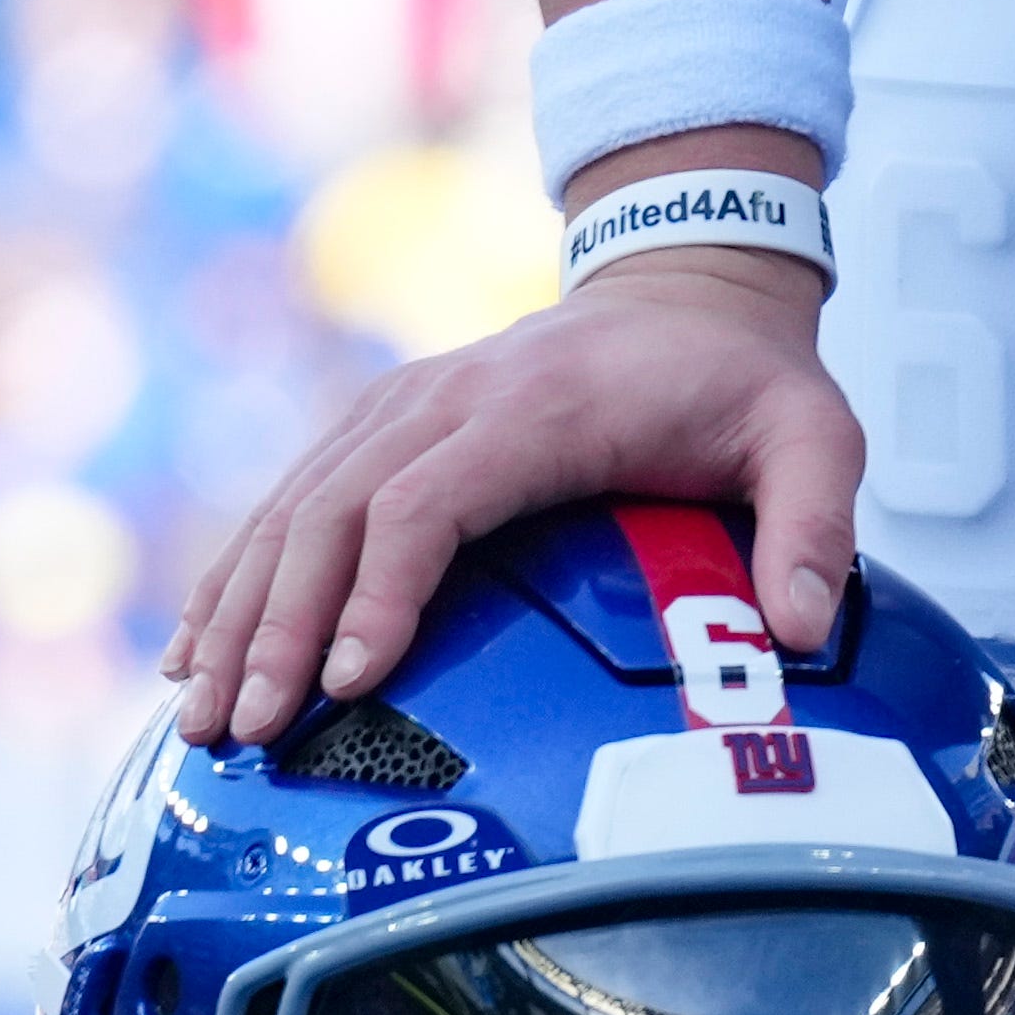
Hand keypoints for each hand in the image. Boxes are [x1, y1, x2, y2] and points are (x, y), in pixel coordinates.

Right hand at [166, 240, 862, 747]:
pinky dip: (239, 571)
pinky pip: (295, 496)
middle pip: (336, 509)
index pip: (429, 497)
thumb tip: (801, 629)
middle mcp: (455, 395)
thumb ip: (816, 526)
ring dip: (238, 607)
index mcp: (541, 406)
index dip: (380, 588)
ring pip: (296, 503)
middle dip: (278, 623)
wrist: (692, 284)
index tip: (347, 682)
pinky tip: (197, 648)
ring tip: (198, 712)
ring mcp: (409, 403)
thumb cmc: (747, 381)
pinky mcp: (387, 422)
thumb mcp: (815, 437)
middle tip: (244, 730)